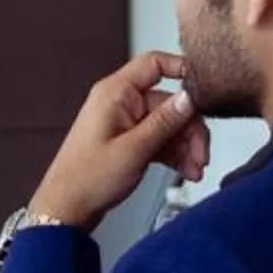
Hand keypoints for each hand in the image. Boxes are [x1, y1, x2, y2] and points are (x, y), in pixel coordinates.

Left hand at [28, 50, 208, 231]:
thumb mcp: (135, 148)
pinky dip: (175, 153)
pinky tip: (186, 170)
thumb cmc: (87, 179)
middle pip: (169, 101)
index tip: (205, 90)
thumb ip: (165, 121)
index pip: (153, 64)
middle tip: (201, 154)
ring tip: (195, 169)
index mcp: (114, 93)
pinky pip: (160, 138)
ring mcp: (124, 122)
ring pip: (169, 123)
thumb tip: (189, 97)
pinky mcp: (128, 140)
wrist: (67, 208)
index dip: (182, 70)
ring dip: (186, 145)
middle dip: (190, 128)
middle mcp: (120, 102)